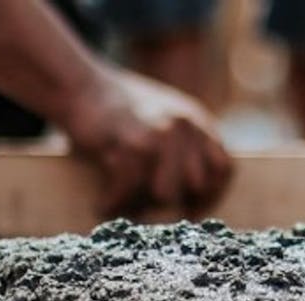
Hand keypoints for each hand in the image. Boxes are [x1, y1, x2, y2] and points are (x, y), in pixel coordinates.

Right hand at [60, 69, 233, 217]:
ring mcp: (159, 132)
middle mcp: (184, 126)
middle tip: (148, 212)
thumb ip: (185, 146)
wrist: (81, 84)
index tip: (191, 210)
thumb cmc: (119, 110)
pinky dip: (114, 201)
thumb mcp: (165, 118)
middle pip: (194, 186)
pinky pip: (129, 188)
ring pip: (163, 192)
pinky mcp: (129, 141)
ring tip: (122, 207)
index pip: (223, 169)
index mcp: (197, 122)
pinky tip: (103, 203)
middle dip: (172, 204)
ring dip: (140, 205)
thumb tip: (191, 195)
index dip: (211, 195)